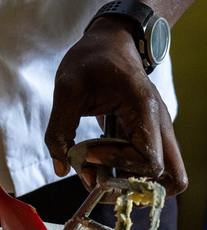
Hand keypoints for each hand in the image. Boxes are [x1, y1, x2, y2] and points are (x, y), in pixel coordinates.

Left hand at [44, 18, 187, 198]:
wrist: (110, 41)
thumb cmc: (92, 59)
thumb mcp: (67, 89)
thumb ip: (59, 131)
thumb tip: (62, 168)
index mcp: (146, 111)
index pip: (150, 160)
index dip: (118, 164)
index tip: (88, 153)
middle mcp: (158, 126)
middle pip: (171, 178)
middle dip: (135, 188)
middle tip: (102, 181)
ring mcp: (154, 133)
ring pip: (159, 177)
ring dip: (127, 183)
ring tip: (95, 172)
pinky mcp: (143, 137)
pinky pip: (142, 167)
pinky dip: (121, 174)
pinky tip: (95, 163)